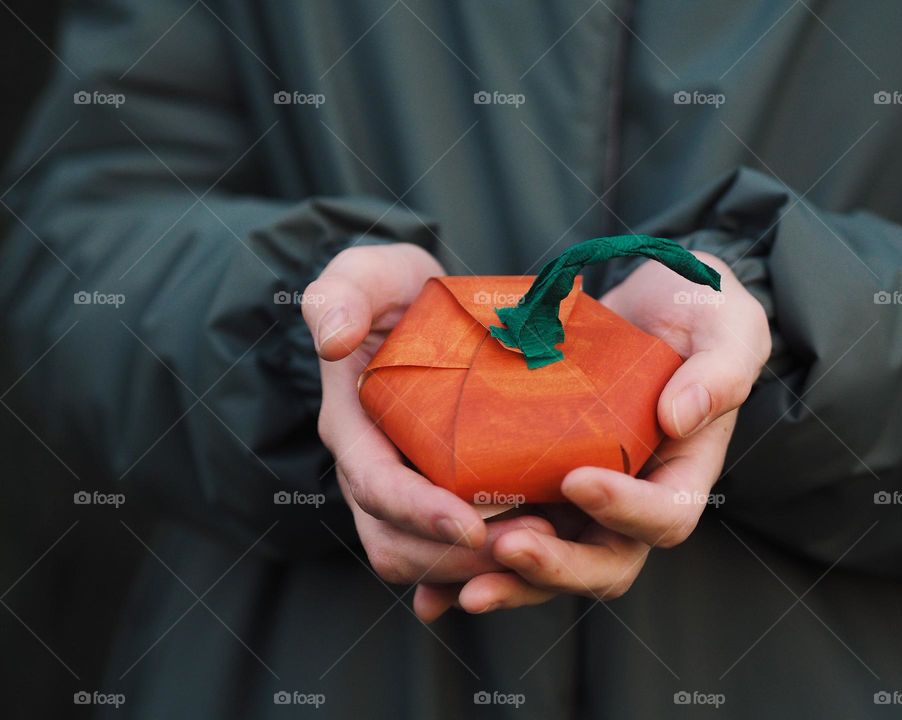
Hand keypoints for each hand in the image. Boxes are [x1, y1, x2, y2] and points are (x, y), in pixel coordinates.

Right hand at [302, 243, 554, 616]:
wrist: (421, 310)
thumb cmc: (396, 292)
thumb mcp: (369, 274)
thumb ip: (342, 294)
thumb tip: (331, 341)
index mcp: (353, 426)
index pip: (375, 485)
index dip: (418, 512)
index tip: (472, 525)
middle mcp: (375, 469)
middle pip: (398, 542)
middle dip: (458, 556)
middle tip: (533, 541)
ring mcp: (407, 489)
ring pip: (426, 559)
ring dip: (481, 567)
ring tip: (549, 544)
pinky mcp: (442, 497)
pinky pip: (454, 553)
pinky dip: (487, 569)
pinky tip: (534, 567)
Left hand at [429, 252, 770, 613]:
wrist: (648, 305)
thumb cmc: (699, 314)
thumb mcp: (727, 327)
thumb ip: (720, 371)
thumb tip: (678, 417)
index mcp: (682, 472)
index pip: (665, 516)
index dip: (626, 510)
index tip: (577, 479)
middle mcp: (630, 499)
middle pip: (602, 562)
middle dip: (555, 566)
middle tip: (508, 547)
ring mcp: (581, 499)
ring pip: (550, 560)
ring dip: (505, 579)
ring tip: (454, 583)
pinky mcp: (538, 485)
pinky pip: (510, 533)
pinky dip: (472, 564)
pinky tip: (429, 587)